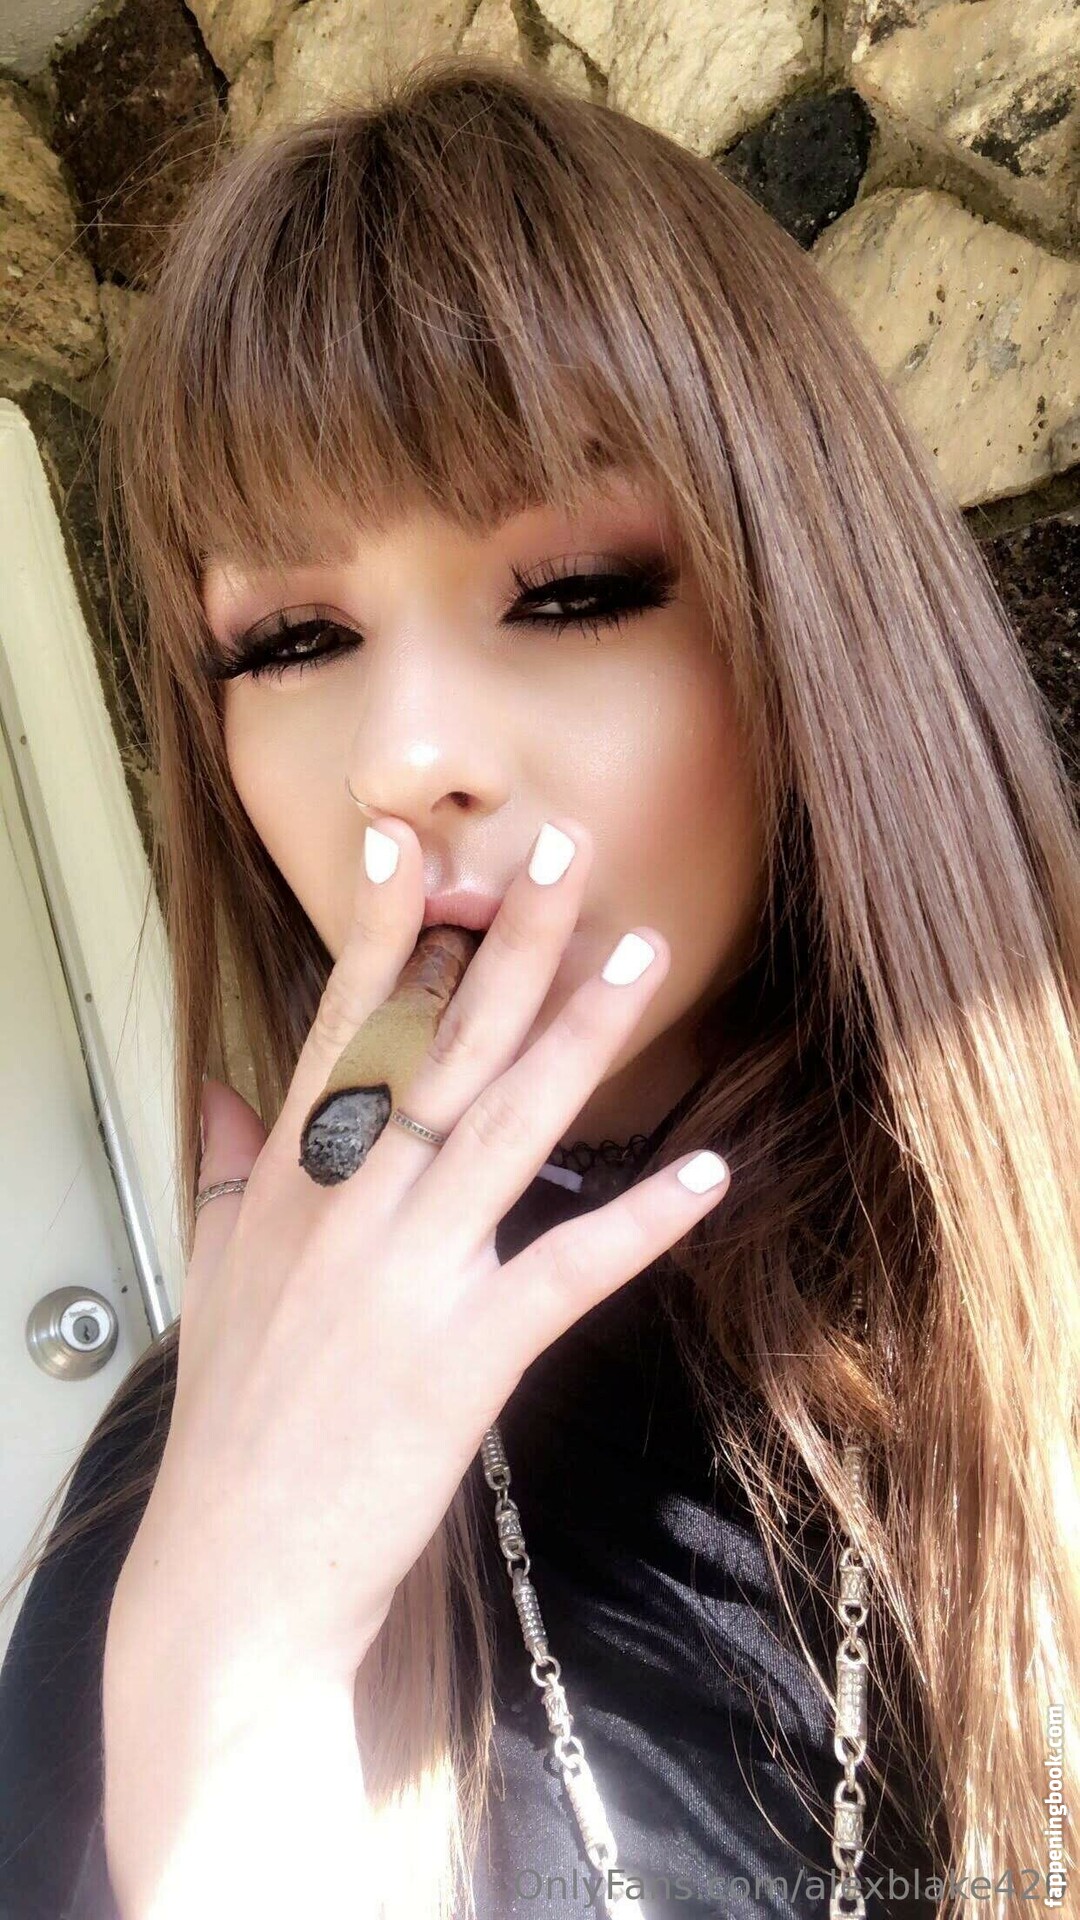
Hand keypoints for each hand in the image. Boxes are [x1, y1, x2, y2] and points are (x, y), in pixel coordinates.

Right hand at [105, 815, 730, 1690]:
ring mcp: (405, 1281)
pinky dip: (637, 1221)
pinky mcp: (464, 1359)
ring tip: (639, 955)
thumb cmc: (235, 1424)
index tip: (416, 847)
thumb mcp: (218, 1279)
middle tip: (564, 852)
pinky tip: (704, 1173)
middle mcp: (346, 1213)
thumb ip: (232, 1172)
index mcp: (289, 1185)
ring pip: (503, 1129)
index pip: (340, 1032)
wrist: (238, 1575)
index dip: (383, 933)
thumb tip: (228, 1092)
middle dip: (507, 943)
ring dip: (579, 1038)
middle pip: (438, 1050)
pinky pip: (564, 1271)